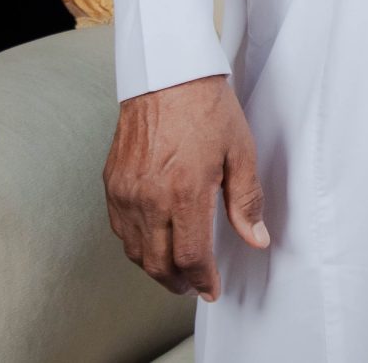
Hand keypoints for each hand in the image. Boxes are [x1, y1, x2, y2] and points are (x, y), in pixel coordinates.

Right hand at [103, 74, 269, 299]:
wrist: (167, 76)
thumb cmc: (207, 109)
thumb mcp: (240, 152)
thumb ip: (246, 201)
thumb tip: (256, 238)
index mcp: (184, 192)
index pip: (190, 256)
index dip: (202, 280)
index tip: (211, 289)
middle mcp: (149, 198)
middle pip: (157, 263)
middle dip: (177, 282)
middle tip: (194, 286)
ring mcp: (125, 192)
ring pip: (134, 251)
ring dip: (155, 268)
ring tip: (176, 271)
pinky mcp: (111, 183)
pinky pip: (119, 229)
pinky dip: (136, 245)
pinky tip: (153, 243)